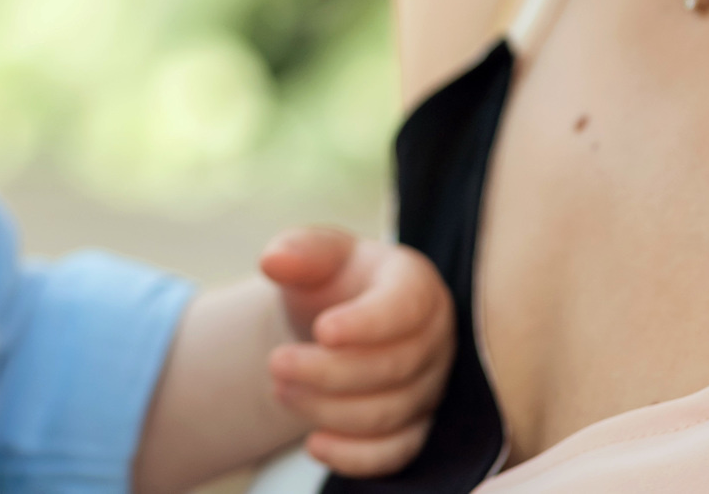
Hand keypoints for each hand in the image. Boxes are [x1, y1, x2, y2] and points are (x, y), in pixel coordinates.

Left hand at [258, 226, 452, 477]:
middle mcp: (435, 337)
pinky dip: (354, 456)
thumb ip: (299, 251)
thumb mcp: (316, 256)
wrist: (333, 323)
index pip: (404, 308)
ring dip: (327, 409)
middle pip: (393, 368)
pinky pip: (395, 454)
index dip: (366, 324)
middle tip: (276, 365)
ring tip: (280, 390)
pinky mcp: (417, 427)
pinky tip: (314, 444)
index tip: (321, 331)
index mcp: (416, 285)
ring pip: (388, 413)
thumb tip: (273, 260)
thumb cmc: (331, 282)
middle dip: (328, 372)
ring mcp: (431, 387)